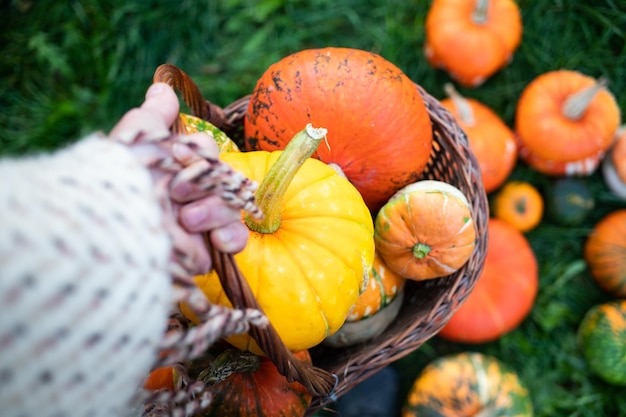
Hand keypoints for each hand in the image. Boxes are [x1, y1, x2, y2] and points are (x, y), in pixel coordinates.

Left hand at [109, 83, 250, 275]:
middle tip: (176, 192)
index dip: (200, 153)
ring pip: (233, 206)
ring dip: (215, 210)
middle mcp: (189, 193)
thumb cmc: (121, 183)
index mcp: (174, 167)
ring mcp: (200, 223)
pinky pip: (235, 238)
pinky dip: (231, 237)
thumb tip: (162, 86)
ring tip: (186, 220)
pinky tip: (218, 241)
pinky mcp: (205, 250)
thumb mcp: (136, 142)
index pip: (207, 152)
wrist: (115, 234)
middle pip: (226, 178)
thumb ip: (153, 116)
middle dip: (205, 183)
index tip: (180, 156)